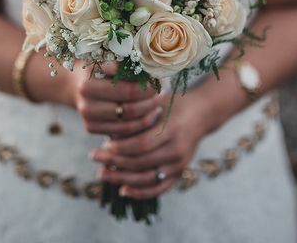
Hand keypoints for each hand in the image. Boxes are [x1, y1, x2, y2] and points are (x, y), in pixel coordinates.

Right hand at [72, 60, 162, 136]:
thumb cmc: (105, 66)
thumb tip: (147, 66)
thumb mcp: (114, 59)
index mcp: (89, 84)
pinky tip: (149, 116)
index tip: (158, 84)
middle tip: (162, 96)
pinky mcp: (91, 128)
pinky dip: (139, 125)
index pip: (128, 91)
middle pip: (129, 109)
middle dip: (149, 103)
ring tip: (158, 106)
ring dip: (147, 116)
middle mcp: (85, 103)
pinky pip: (121, 132)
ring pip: (127, 123)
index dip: (147, 89)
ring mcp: (87, 117)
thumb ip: (128, 64)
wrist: (83, 81)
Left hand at [90, 89, 209, 198]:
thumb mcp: (156, 103)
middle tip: (94, 157)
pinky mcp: (180, 172)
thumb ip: (137, 117)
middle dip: (114, 162)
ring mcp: (180, 164)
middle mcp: (177, 151)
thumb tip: (110, 133)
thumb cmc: (174, 103)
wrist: (201, 113)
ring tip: (102, 174)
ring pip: (147, 178)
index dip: (120, 147)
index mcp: (172, 130)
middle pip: (140, 163)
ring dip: (122, 179)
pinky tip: (123, 191)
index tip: (103, 145)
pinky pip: (159, 188)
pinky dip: (141, 193)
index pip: (140, 145)